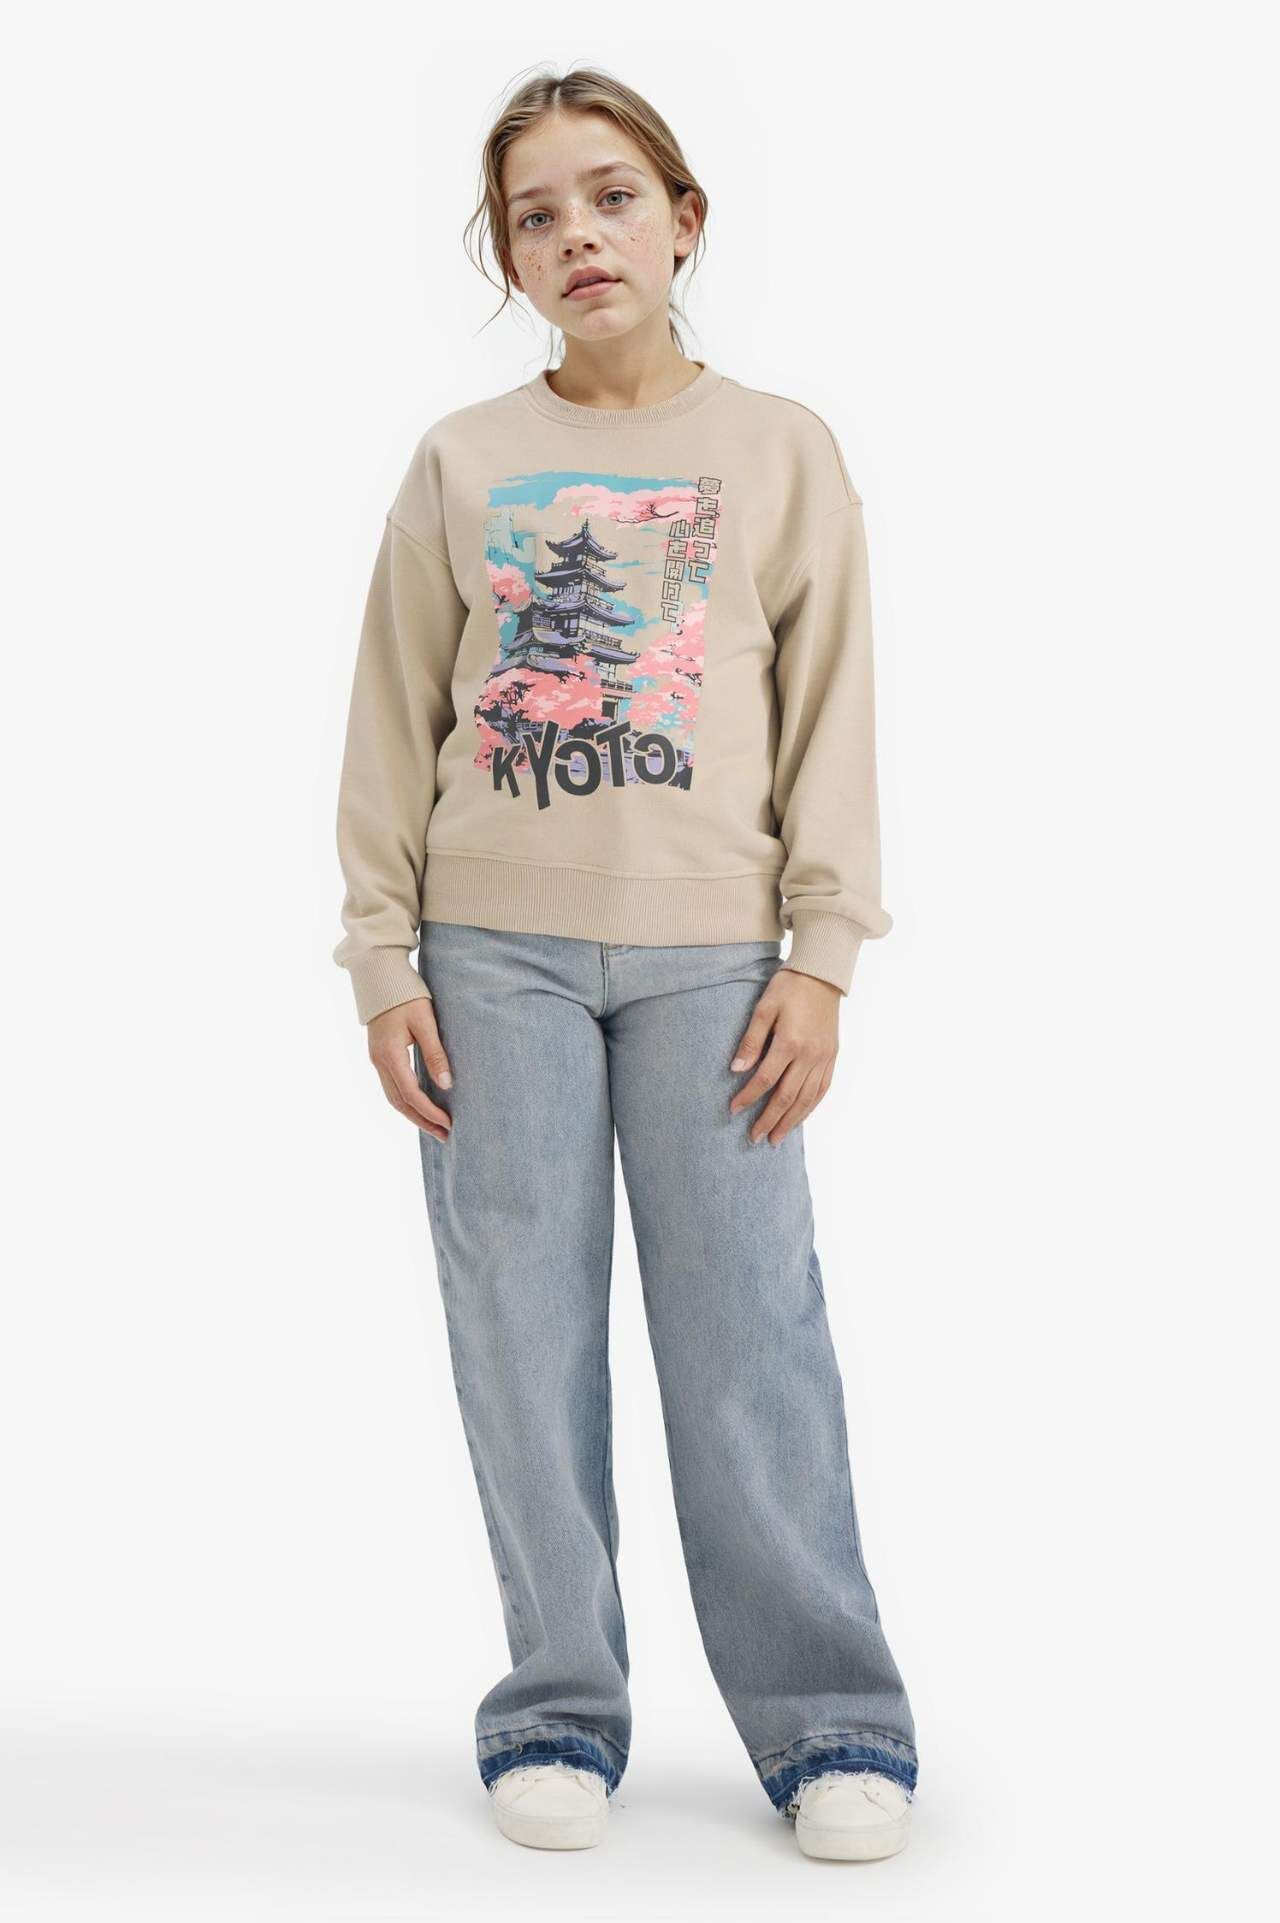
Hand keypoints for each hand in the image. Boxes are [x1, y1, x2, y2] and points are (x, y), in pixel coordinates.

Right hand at [367, 996, 453, 1141]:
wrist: (380, 977)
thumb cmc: (406, 996)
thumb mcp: (425, 1022)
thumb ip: (435, 1053)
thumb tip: (446, 1085)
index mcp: (390, 1055)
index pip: (411, 1094)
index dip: (430, 1112)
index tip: (449, 1123)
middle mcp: (379, 1062)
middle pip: (399, 1103)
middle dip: (422, 1121)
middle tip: (444, 1135)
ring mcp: (376, 1060)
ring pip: (393, 1097)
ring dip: (413, 1114)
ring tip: (434, 1126)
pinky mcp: (379, 1055)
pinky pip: (391, 1086)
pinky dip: (406, 1101)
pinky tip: (420, 1105)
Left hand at [728, 967, 839, 1143]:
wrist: (822, 975)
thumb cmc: (789, 987)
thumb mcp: (763, 1008)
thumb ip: (751, 1041)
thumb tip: (736, 1071)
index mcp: (789, 1042)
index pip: (764, 1080)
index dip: (748, 1098)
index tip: (734, 1110)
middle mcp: (810, 1054)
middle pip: (787, 1096)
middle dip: (769, 1120)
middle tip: (754, 1138)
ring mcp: (824, 1057)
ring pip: (807, 1098)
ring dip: (791, 1121)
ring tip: (776, 1137)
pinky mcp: (832, 1056)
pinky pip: (823, 1089)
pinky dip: (811, 1107)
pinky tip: (800, 1117)